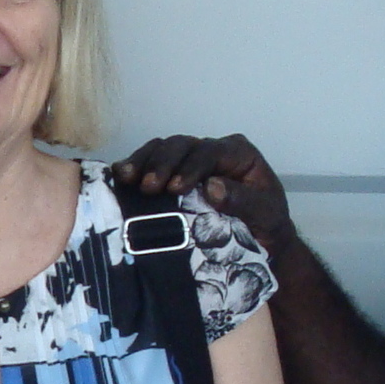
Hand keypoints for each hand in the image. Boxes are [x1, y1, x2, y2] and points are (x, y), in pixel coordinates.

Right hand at [112, 134, 296, 255]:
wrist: (259, 238)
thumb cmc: (264, 223)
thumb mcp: (264, 213)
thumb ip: (242, 200)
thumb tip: (211, 186)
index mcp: (237, 153)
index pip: (210, 151)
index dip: (191, 166)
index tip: (176, 188)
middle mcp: (212, 150)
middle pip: (182, 146)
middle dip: (163, 163)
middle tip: (149, 187)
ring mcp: (190, 159)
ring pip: (163, 149)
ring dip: (143, 162)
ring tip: (126, 178)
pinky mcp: (173, 172)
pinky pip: (151, 162)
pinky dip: (136, 168)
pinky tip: (120, 177)